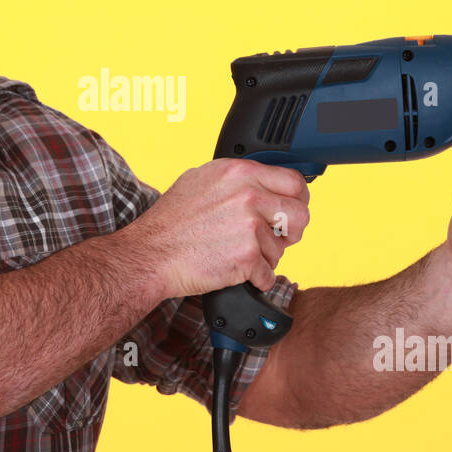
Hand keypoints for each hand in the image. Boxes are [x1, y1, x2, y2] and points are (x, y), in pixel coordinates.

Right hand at [121, 158, 310, 297]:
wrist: (150, 255)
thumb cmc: (170, 222)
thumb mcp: (200, 180)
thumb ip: (237, 180)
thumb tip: (263, 184)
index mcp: (239, 172)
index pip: (294, 181)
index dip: (298, 199)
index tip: (292, 209)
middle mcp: (248, 195)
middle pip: (301, 215)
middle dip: (291, 231)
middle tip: (275, 239)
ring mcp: (249, 226)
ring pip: (282, 248)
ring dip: (265, 257)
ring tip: (235, 253)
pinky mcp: (247, 256)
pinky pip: (269, 273)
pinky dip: (255, 279)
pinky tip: (233, 270)